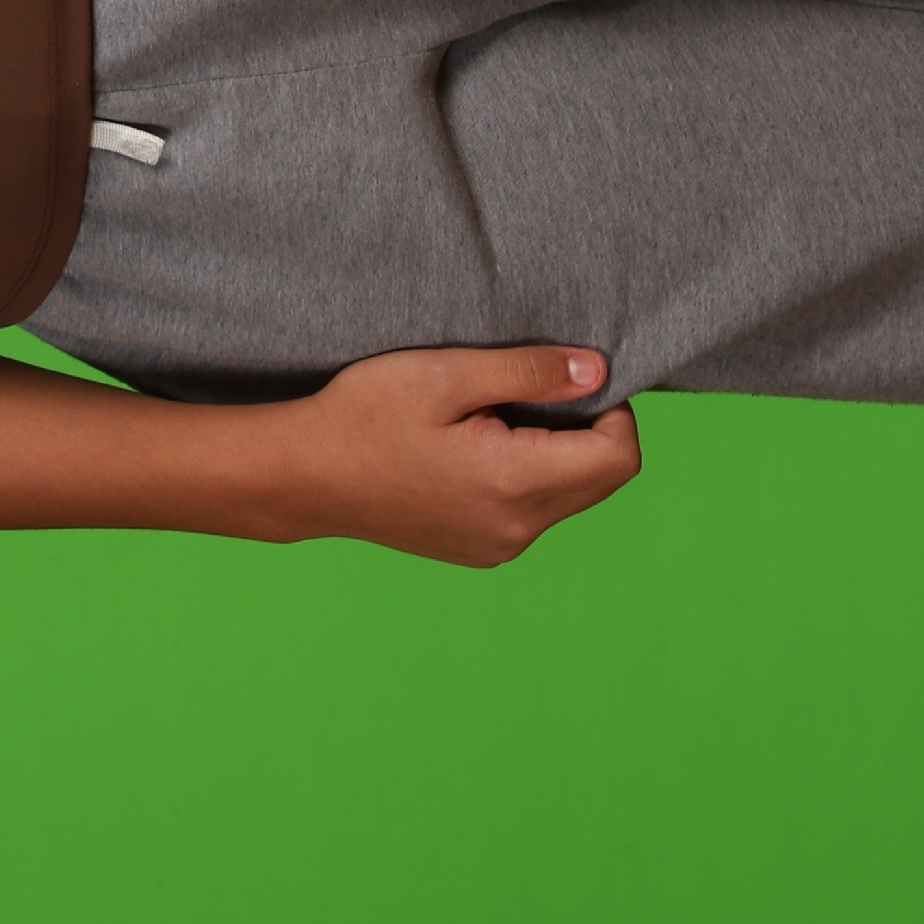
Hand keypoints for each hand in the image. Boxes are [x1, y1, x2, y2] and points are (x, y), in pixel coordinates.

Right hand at [254, 345, 643, 564]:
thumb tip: (598, 372)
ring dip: (557, 457)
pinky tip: (474, 453)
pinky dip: (527, 480)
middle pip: (603, 481)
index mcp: (515, 481)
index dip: (613, 411)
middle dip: (589, 432)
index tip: (568, 380)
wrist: (303, 475)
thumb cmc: (364, 417)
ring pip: (570, 498)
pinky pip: (533, 515)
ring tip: (493, 422)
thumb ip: (529, 373)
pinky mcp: (479, 551)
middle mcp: (517, 527)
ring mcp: (498, 546)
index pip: (619, 457)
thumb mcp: (445, 375)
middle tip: (529, 394)